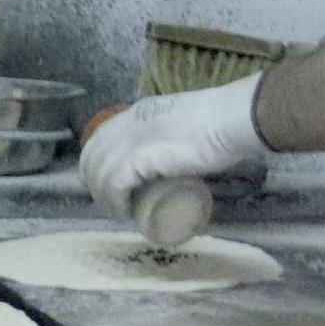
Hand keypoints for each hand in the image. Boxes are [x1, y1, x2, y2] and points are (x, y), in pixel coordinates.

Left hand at [79, 77, 267, 221]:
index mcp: (138, 112)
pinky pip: (114, 183)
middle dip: (96, 184)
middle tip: (115, 205)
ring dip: (106, 198)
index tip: (109, 186)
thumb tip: (175, 157)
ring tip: (122, 213)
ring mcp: (131, 137)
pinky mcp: (139, 155)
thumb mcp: (185, 125)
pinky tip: (124, 212)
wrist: (232, 119)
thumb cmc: (222, 123)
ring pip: (100, 173)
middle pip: (92, 156)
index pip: (101, 138)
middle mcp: (128, 122)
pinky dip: (115, 201)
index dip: (98, 164)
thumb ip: (175, 136)